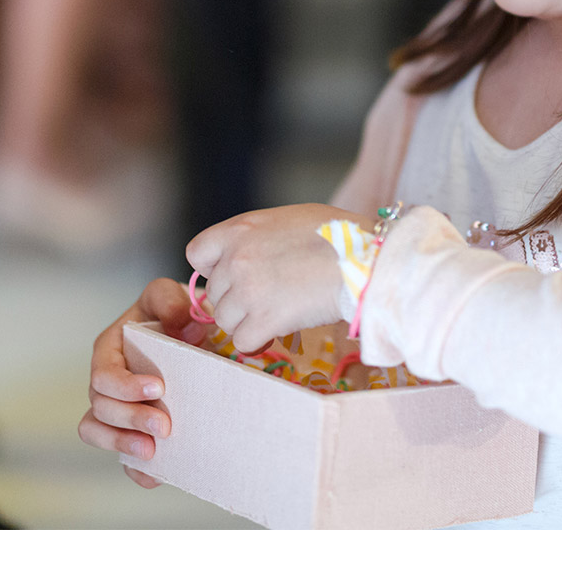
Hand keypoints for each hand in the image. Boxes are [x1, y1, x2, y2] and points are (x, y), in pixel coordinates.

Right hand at [77, 277, 209, 487]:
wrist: (197, 333)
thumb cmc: (177, 313)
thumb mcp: (173, 297)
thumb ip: (173, 303)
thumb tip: (188, 326)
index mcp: (111, 348)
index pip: (103, 372)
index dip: (124, 385)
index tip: (158, 388)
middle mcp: (108, 381)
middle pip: (101, 407)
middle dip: (130, 418)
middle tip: (164, 426)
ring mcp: (117, 408)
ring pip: (97, 431)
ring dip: (122, 443)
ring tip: (153, 450)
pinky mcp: (131, 430)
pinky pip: (121, 457)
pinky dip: (135, 469)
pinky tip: (155, 475)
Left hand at [185, 204, 348, 354]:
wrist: (364, 259)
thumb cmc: (340, 235)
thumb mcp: (291, 219)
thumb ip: (261, 236)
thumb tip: (255, 254)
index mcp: (241, 229)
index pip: (197, 254)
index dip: (214, 268)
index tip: (236, 274)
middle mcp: (237, 259)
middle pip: (214, 293)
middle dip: (237, 299)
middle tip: (267, 298)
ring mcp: (248, 291)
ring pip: (225, 320)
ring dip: (247, 322)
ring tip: (276, 313)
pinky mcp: (264, 320)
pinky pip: (243, 341)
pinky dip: (258, 340)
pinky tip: (277, 331)